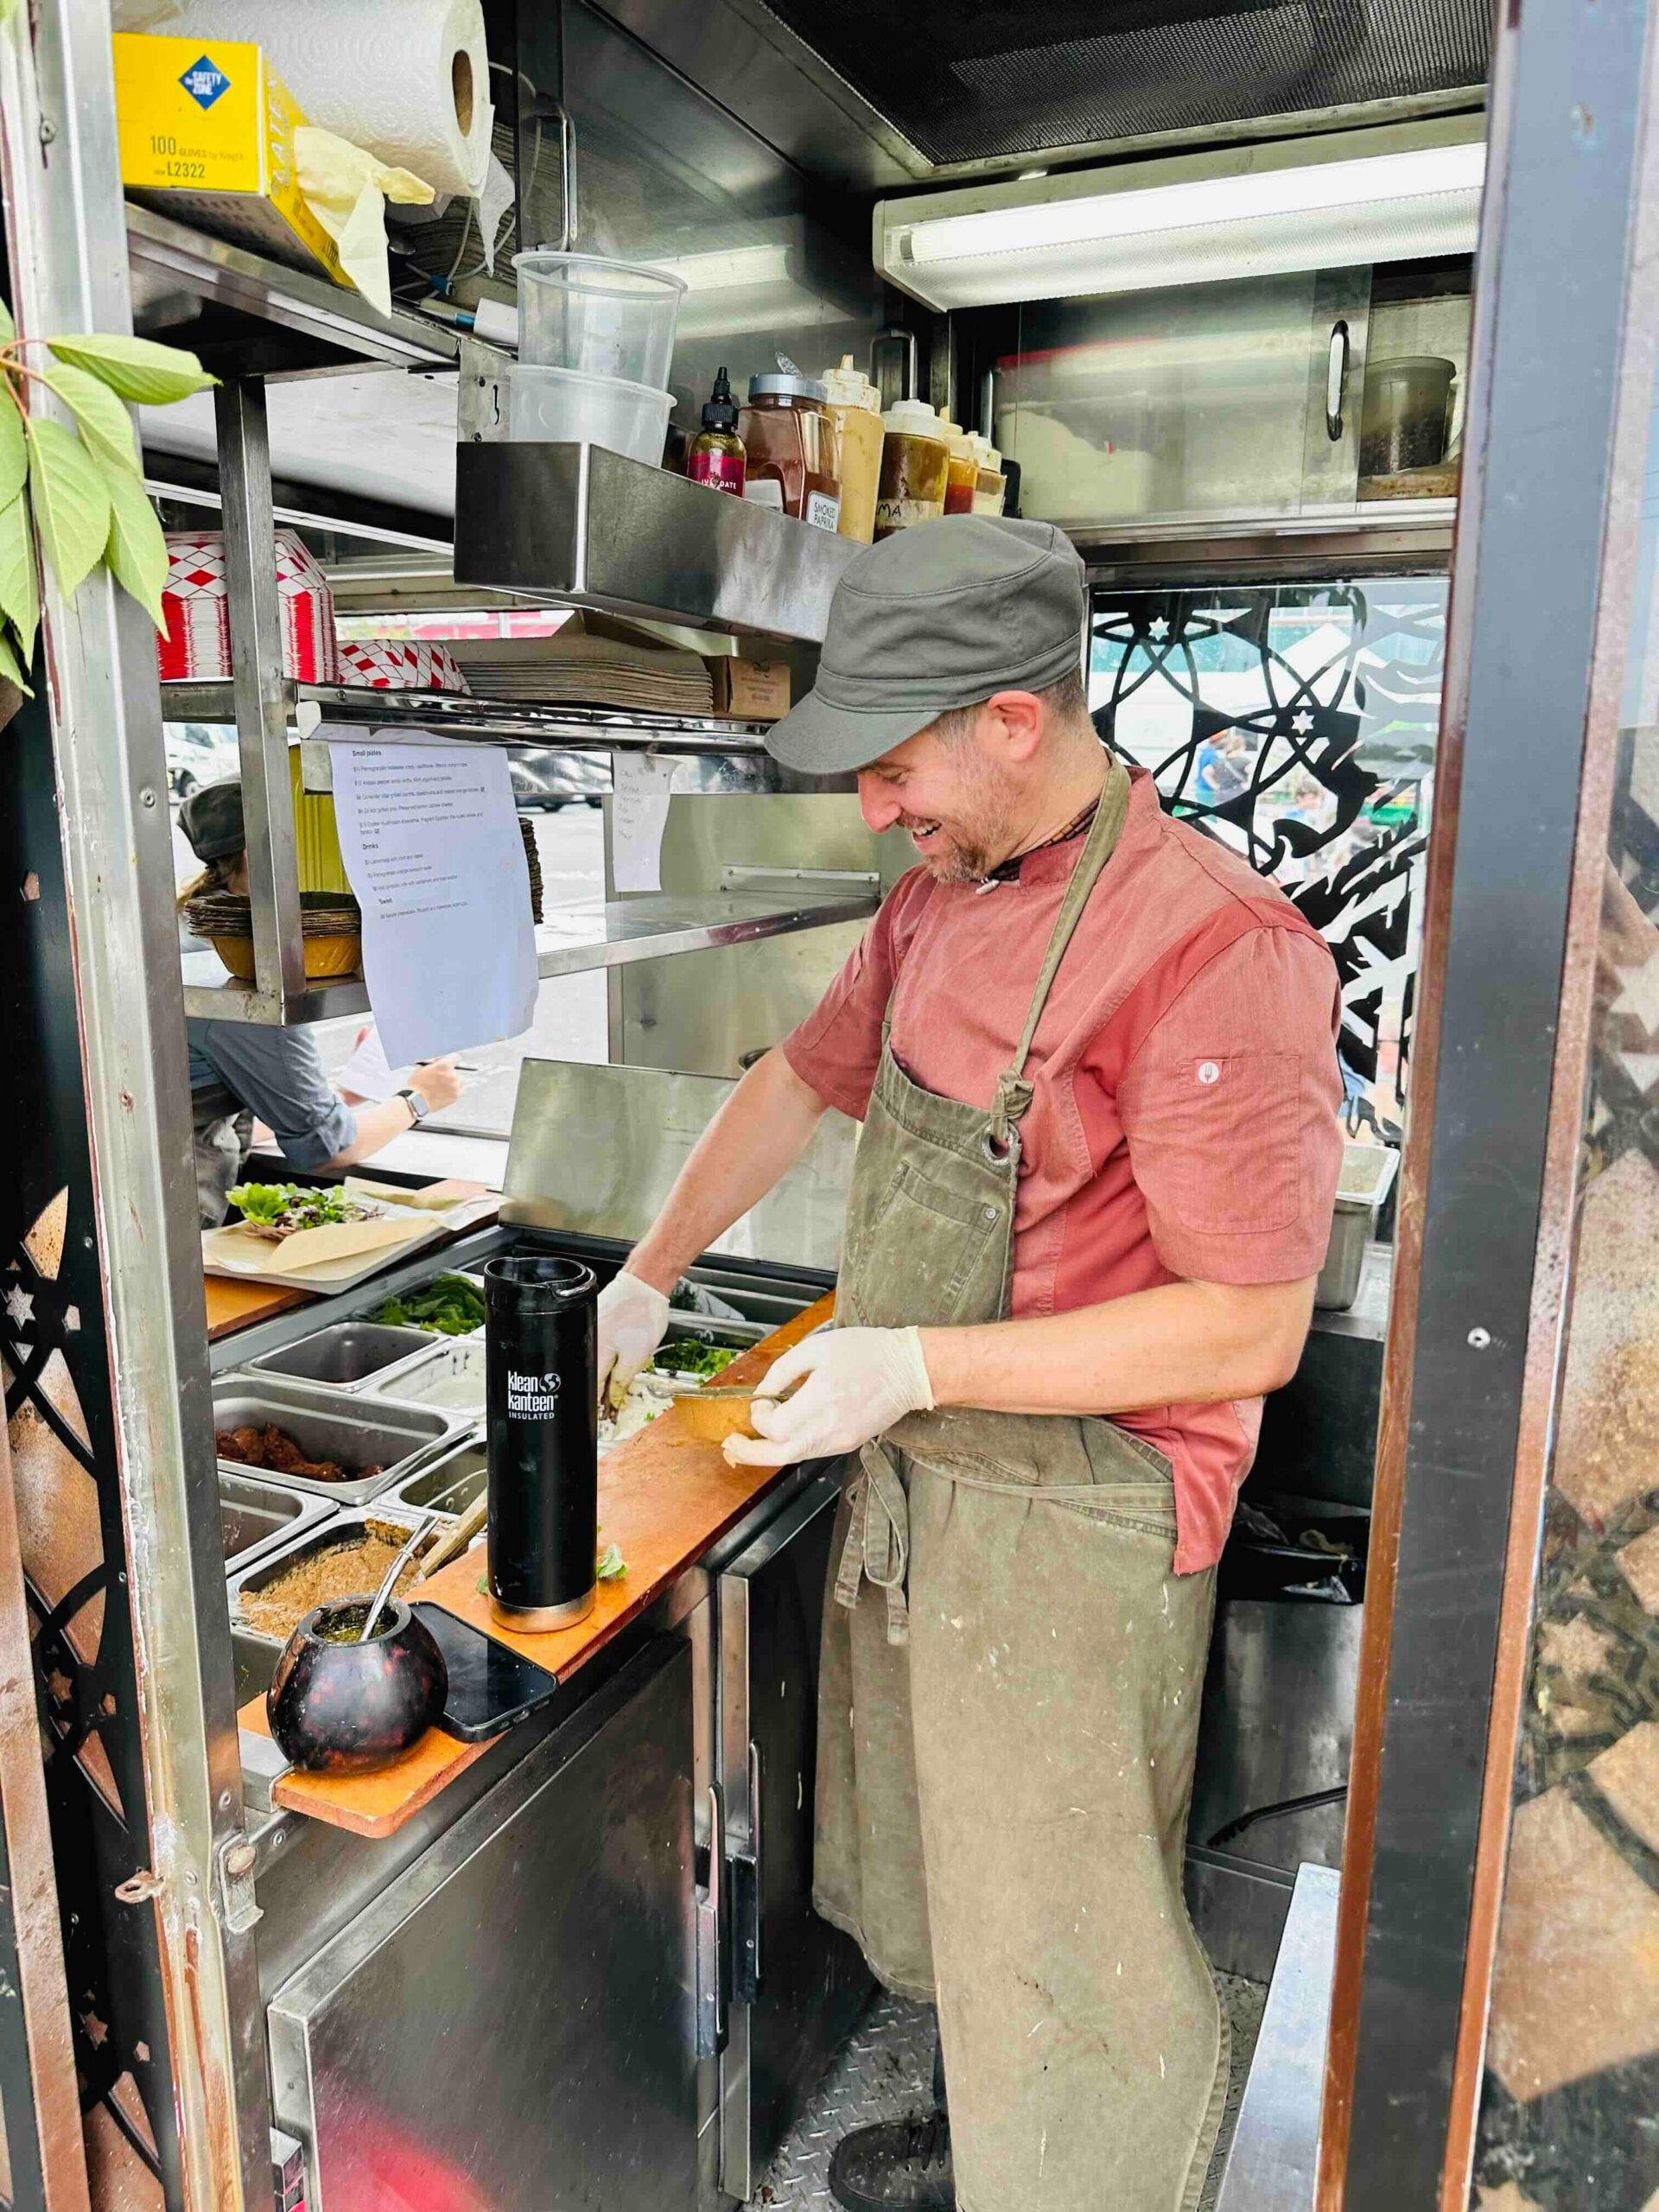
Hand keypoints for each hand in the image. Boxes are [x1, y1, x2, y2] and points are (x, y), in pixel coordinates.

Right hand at [409, 1056, 463, 1112]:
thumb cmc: (416, 1085)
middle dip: (450, 1072)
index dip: (451, 1060)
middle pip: (457, 1070)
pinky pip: (460, 1091)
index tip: (450, 1062)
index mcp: (444, 1065)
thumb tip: (439, 1060)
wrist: (416, 1101)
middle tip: (442, 1077)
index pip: (456, 1058)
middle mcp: (452, 1075)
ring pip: (460, 1080)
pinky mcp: (455, 1096)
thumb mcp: (422, 1067)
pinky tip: (446, 1092)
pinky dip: (455, 1090)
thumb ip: (433, 1062)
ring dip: (454, 1081)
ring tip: (444, 1086)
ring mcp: (455, 1086)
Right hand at [597, 1269, 670, 1407]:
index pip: (590, 1391)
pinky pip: (596, 1349)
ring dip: (605, 1377)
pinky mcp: (594, 1324)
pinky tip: (618, 1360)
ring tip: (620, 1381)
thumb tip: (611, 1401)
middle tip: (613, 1405)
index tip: (605, 1419)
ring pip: (593, 1365)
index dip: (599, 1408)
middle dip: (601, 1394)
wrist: (644, 1284)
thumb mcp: (636, 1357)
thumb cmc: (643, 1315)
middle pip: (589, 1379)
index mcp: (592, 1356)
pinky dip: (606, 1359)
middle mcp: (584, 1345)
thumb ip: (620, 1382)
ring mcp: (588, 1333)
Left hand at [722, 1327, 933, 1467]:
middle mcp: (830, 1427)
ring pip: (794, 1457)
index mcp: (821, 1399)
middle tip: (731, 1444)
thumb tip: (762, 1392)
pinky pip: (811, 1451)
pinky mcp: (848, 1444)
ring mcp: (840, 1440)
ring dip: (768, 1452)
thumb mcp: (818, 1347)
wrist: (909, 1370)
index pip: (775, 1428)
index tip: (762, 1401)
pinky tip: (783, 1435)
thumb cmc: (866, 1352)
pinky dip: (791, 1446)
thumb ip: (784, 1370)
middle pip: (779, 1455)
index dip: (759, 1417)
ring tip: (748, 1444)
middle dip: (749, 1453)